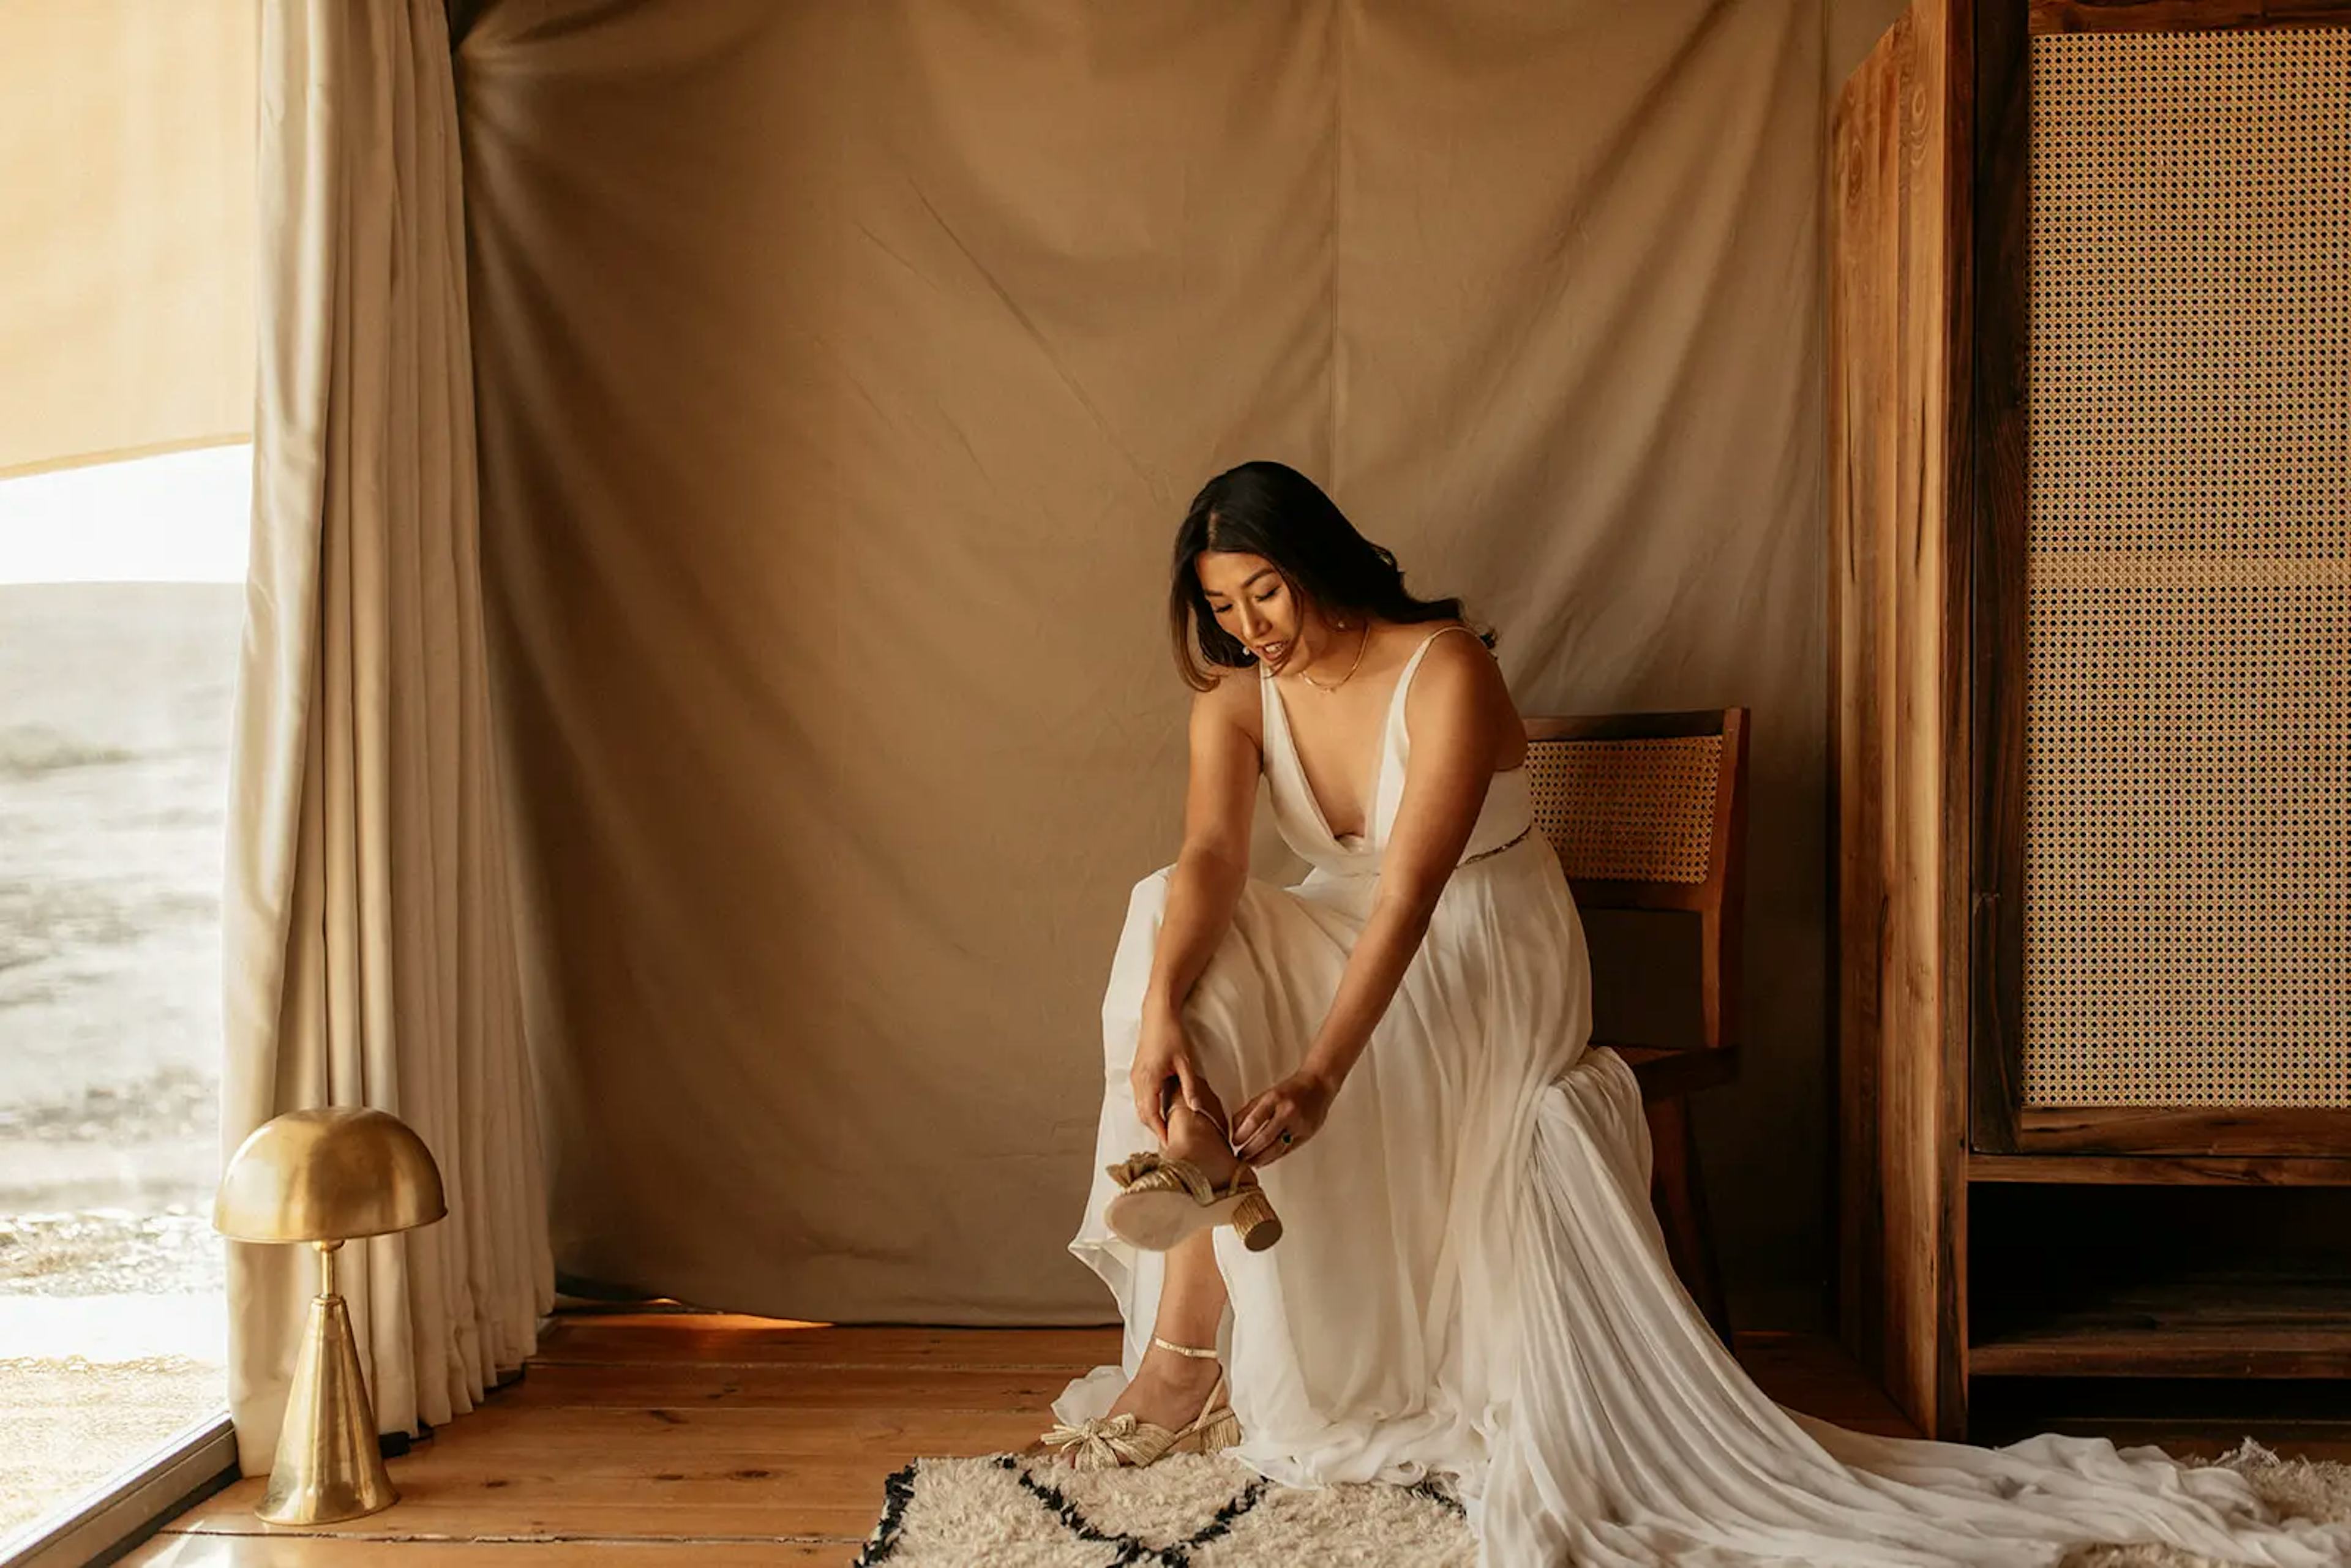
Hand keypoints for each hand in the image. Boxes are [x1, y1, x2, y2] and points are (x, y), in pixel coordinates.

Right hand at [1130, 1002, 1205, 1143]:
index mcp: (1148, 1079)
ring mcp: (1135, 1076)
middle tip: (1170, 1142)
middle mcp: (1138, 1080)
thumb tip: (1195, 1108)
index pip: (1151, 1114)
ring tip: (1167, 1130)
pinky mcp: (1137, 1072)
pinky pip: (1139, 1097)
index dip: (1159, 1132)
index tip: (1169, 1145)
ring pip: (1139, 1107)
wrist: (1157, 1014)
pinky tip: (1160, 1111)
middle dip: (1155, 1129)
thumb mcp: (1185, 1061)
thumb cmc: (1171, 1034)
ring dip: (1151, 1119)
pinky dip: (1148, 1108)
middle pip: (1142, 1114)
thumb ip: (1189, 1086)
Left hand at [1230, 1069, 1336, 1166]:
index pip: (1254, 1120)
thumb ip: (1249, 1110)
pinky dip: (1273, 1157)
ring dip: (1260, 1159)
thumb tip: (1234, 1128)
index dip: (1242, 1135)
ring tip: (1250, 1162)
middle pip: (1265, 1138)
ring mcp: (1299, 1125)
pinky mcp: (1307, 1135)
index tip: (1234, 1142)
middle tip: (1239, 1157)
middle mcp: (1288, 1112)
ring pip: (1276, 1149)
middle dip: (1249, 1151)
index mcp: (1275, 1098)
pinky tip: (1265, 1160)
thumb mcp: (1267, 1095)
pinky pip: (1287, 1150)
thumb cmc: (1290, 1090)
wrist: (1318, 1086)